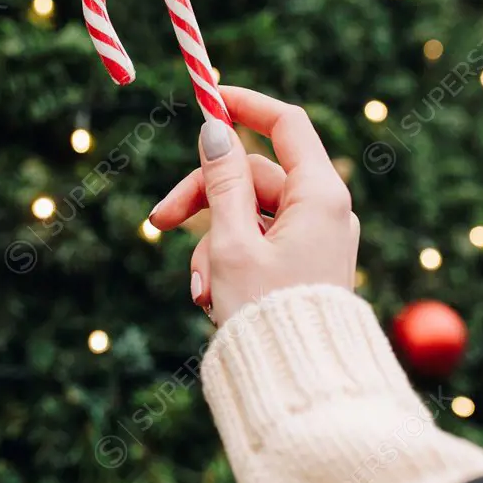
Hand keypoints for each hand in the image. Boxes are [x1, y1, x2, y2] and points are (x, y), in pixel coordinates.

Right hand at [149, 86, 359, 325]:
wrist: (299, 385)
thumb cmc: (267, 312)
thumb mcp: (231, 241)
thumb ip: (221, 181)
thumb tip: (216, 130)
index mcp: (319, 195)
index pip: (286, 124)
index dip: (245, 105)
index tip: (207, 98)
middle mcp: (324, 211)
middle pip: (252, 176)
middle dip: (202, 199)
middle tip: (159, 222)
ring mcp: (314, 239)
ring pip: (247, 216)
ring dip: (213, 245)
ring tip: (202, 290)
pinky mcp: (302, 265)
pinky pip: (257, 244)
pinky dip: (230, 262)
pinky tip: (214, 298)